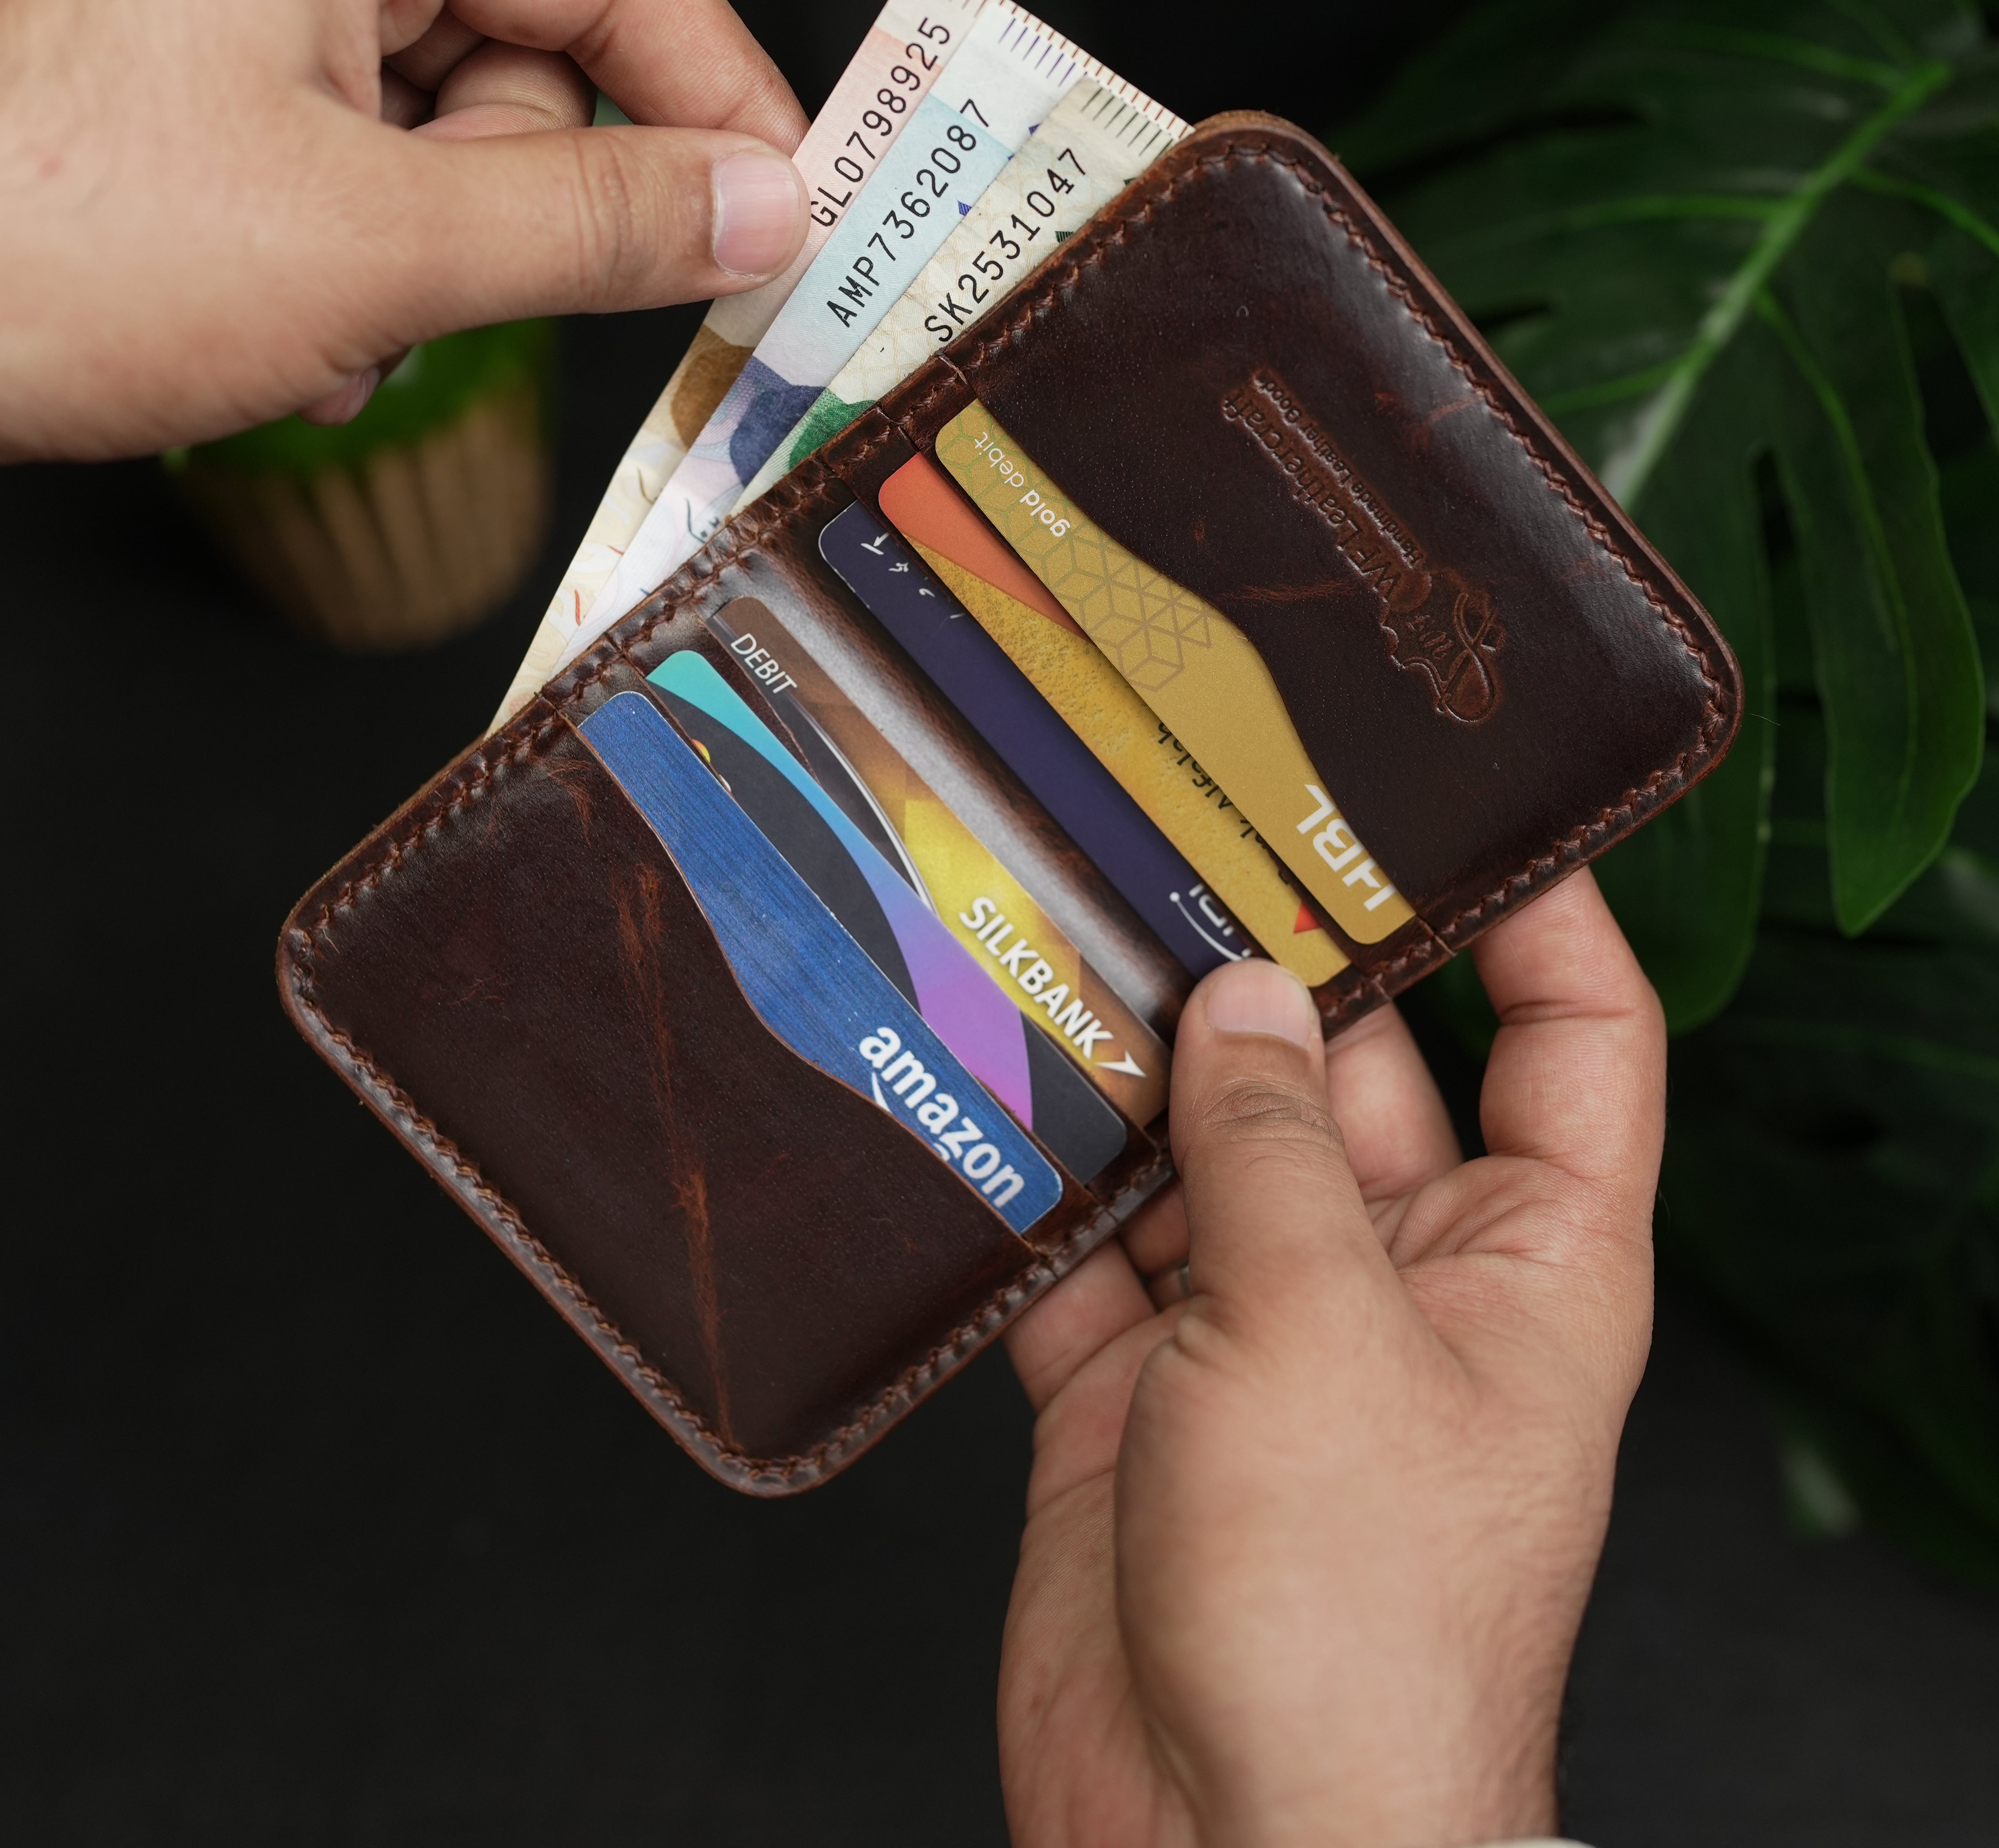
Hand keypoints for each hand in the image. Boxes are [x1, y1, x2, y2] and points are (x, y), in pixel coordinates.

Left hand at [0, 0, 809, 484]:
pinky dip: (356, 293)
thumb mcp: (378, 238)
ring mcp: (241, 20)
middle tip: (428, 279)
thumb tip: (766, 208)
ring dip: (420, 272)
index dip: (718, 95)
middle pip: (533, 68)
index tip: (790, 214)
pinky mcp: (209, 122)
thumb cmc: (42, 231)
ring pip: (456, 160)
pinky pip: (374, 204)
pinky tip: (268, 329)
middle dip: (501, 211)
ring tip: (311, 315)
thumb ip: (599, 220)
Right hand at [999, 868, 1664, 1847]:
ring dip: (1132, 1076)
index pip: (1576, 1041)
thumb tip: (1244, 996)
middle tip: (1177, 849)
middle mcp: (1397, 1278)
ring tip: (1051, 946)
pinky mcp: (1137, 1394)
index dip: (1540, 917)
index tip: (1461, 808)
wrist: (1219, 1846)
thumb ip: (1270, 1149)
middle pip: (1345, 1074)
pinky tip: (976, 1099)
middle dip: (1271, 974)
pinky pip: (1086, 1255)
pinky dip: (1036, 1190)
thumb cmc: (1349, 1617)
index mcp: (1524, 1257)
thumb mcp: (1325, 1332)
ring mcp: (1260, 1333)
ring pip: (1202, 1155)